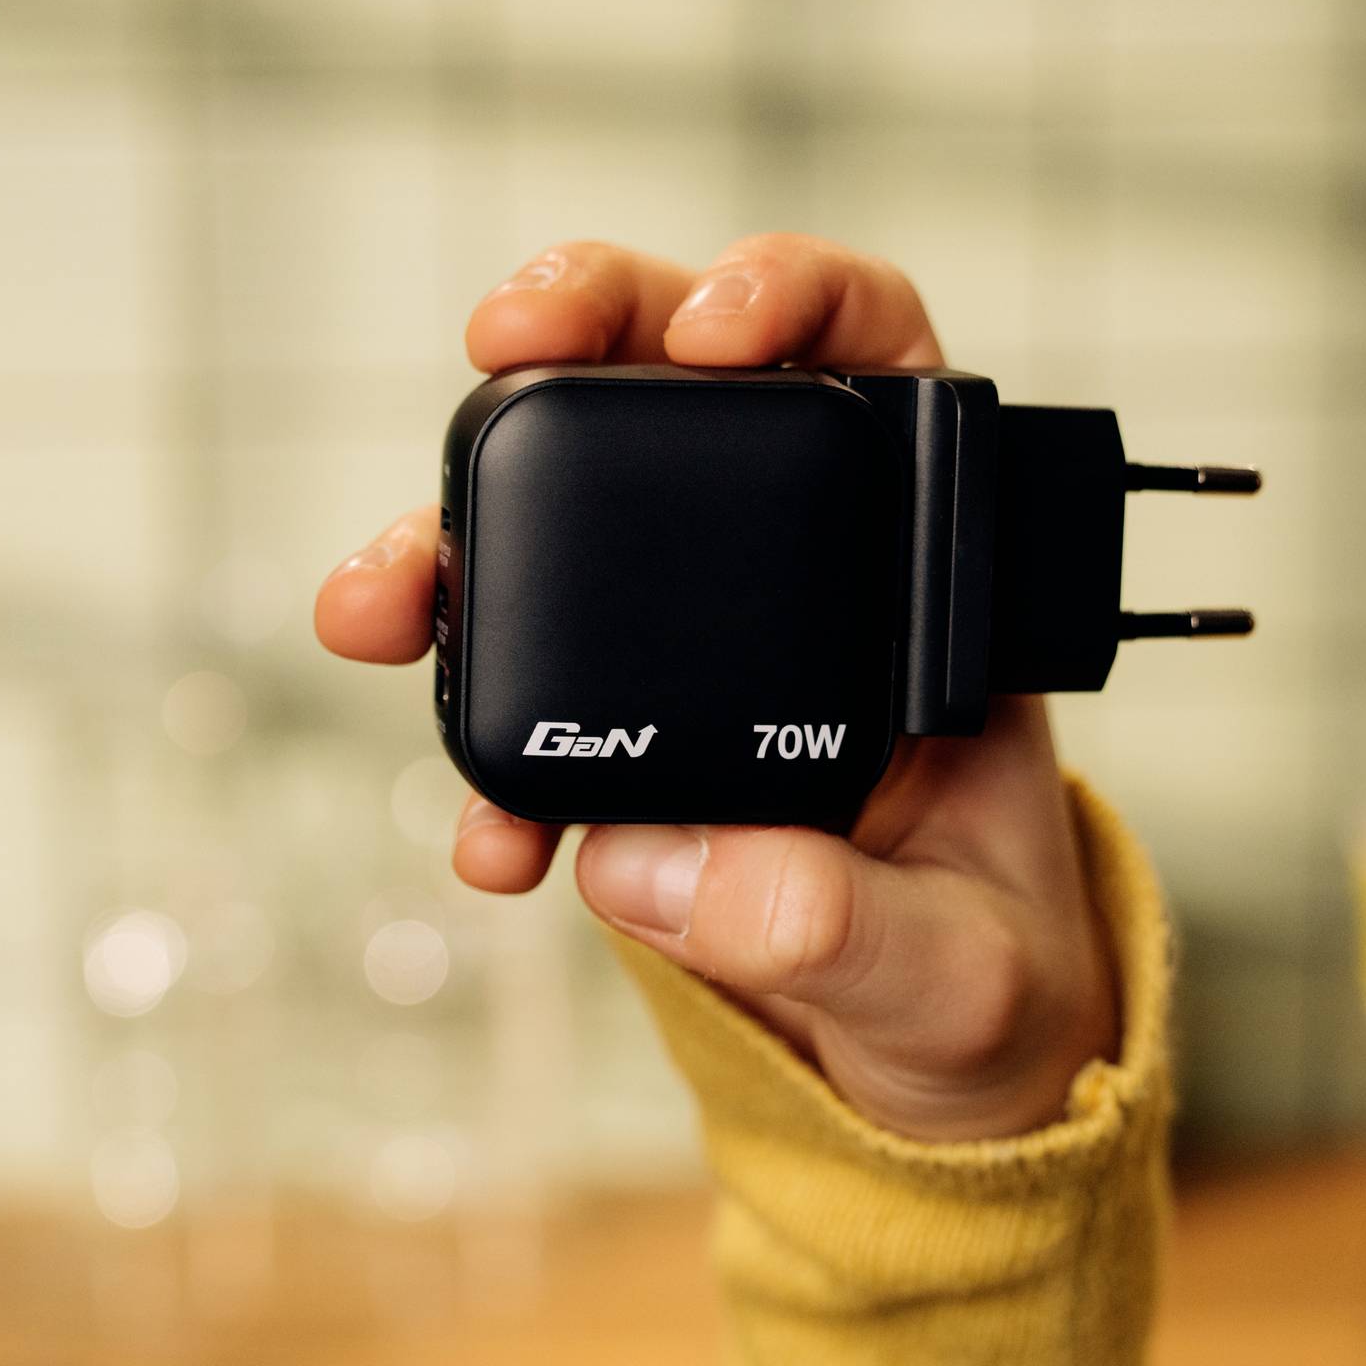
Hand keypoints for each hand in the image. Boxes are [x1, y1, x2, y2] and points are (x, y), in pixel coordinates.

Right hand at [313, 236, 1116, 1141]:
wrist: (922, 1073)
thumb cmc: (983, 975)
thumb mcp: (957, 972)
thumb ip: (839, 923)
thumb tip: (664, 864)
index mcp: (925, 567)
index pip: (873, 353)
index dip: (794, 292)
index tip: (714, 332)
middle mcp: (797, 567)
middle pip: (672, 378)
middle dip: (574, 334)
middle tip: (500, 345)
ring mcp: (688, 637)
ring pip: (554, 513)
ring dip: (447, 538)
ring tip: (381, 609)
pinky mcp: (611, 722)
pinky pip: (514, 683)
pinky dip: (465, 725)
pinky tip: (487, 834)